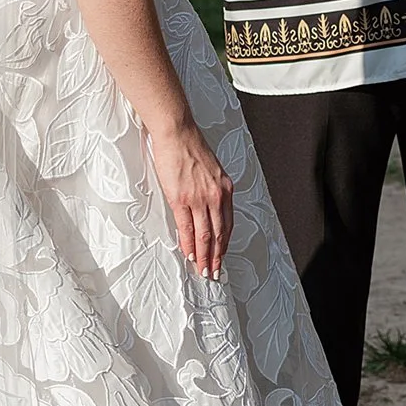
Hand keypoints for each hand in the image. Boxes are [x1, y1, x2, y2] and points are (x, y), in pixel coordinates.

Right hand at [148, 123, 234, 279]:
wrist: (177, 133)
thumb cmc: (190, 148)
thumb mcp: (211, 171)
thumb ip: (212, 190)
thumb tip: (208, 209)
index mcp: (225, 189)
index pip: (228, 223)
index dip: (225, 243)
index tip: (222, 256)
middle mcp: (216, 195)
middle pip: (219, 233)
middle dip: (217, 256)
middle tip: (215, 272)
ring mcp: (199, 198)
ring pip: (205, 235)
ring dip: (204, 256)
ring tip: (203, 270)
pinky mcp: (181, 199)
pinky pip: (187, 228)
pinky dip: (188, 244)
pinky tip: (189, 254)